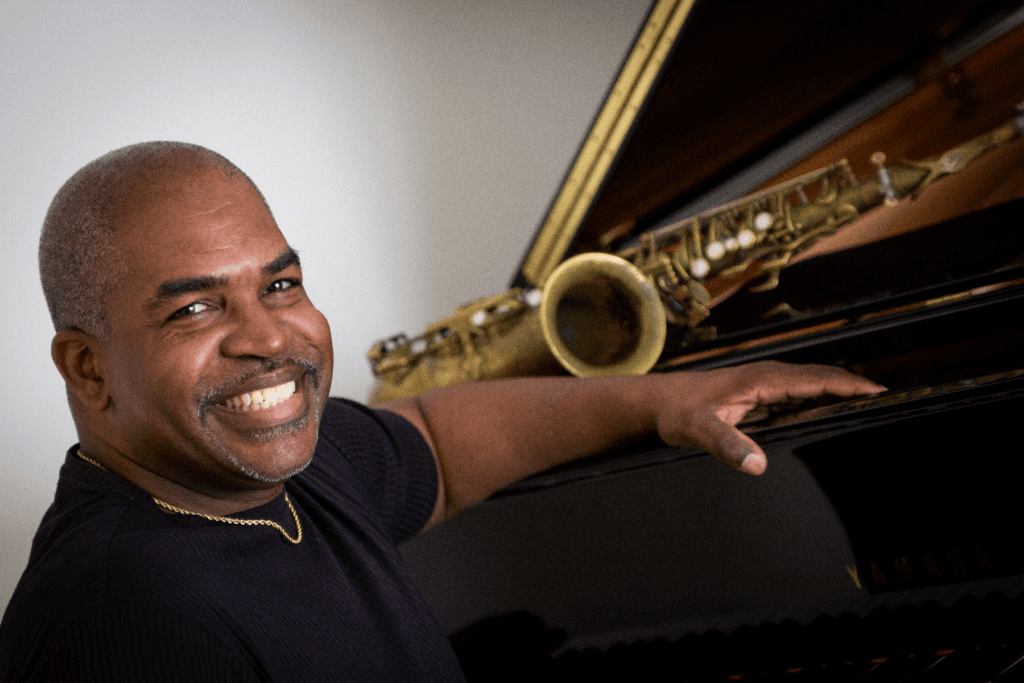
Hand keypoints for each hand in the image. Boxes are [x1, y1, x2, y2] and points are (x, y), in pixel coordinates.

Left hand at [653, 361, 885, 474]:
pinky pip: (799, 394)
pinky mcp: (759, 395)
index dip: (850, 386)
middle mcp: (769, 376)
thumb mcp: (698, 430)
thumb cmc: (677, 412)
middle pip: (822, 377)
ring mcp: (765, 384)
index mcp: (763, 379)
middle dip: (855, 387)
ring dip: (840, 392)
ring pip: (812, 384)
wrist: (657, 402)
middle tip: (889, 403)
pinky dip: (821, 400)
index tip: (880, 394)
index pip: (817, 379)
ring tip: (870, 408)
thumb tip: (757, 464)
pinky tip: (831, 415)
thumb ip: (727, 444)